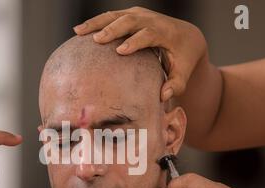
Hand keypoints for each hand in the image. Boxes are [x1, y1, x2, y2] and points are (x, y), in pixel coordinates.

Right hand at [73, 6, 206, 100]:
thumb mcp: (183, 73)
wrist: (186, 36)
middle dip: (112, 29)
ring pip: (115, 15)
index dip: (135, 41)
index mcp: (165, 32)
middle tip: (96, 40)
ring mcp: (139, 14)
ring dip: (96, 22)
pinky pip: (111, 16)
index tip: (121, 51)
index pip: (149, 34)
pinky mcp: (130, 15)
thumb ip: (176, 85)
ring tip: (78, 31)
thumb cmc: (183, 59)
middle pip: (130, 20)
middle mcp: (151, 19)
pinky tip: (79, 31)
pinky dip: (95, 22)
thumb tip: (162, 96)